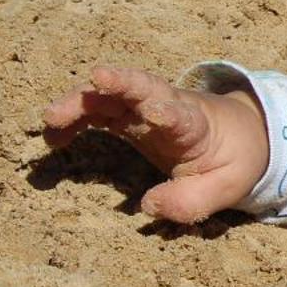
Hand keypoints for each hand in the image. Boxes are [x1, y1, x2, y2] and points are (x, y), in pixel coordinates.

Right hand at [42, 65, 269, 221]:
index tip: (154, 112)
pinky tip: (53, 137)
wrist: (236, 135)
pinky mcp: (127, 115)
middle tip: (95, 80)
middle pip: (143, 88)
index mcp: (197, 125)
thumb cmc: (231, 159)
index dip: (168, 112)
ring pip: (112, 95)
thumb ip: (192, 201)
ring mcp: (144, 107)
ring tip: (50, 120)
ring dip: (82, 102)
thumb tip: (148, 207)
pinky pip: (96, 111)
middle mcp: (169, 106)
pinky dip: (74, 119)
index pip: (182, 115)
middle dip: (120, 82)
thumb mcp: (226, 187)